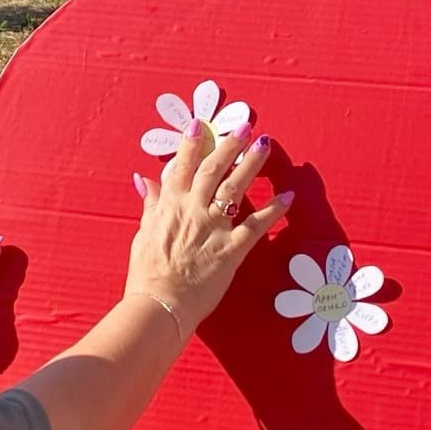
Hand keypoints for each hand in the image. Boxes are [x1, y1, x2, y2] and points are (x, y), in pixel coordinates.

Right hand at [127, 119, 292, 335]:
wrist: (159, 304)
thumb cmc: (147, 273)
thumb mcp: (143, 233)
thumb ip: (150, 204)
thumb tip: (143, 180)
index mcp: (169, 205)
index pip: (182, 166)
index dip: (192, 143)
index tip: (202, 125)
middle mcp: (192, 209)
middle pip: (213, 169)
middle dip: (229, 145)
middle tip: (245, 126)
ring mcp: (213, 228)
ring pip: (235, 188)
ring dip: (252, 164)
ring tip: (265, 145)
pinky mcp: (231, 249)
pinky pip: (256, 226)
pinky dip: (274, 210)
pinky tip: (288, 196)